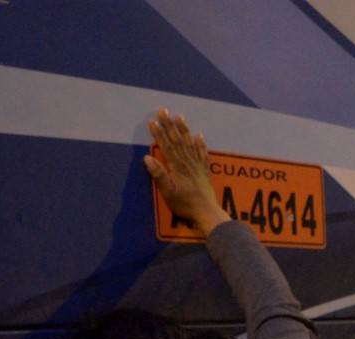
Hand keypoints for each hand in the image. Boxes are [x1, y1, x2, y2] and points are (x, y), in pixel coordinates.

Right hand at [145, 109, 227, 236]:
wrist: (207, 212)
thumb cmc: (185, 204)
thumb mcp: (168, 192)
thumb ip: (159, 174)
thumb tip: (147, 158)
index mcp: (177, 167)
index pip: (166, 146)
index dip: (159, 133)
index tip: (152, 121)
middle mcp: (187, 163)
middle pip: (177, 140)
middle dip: (169, 125)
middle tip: (163, 110)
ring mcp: (197, 166)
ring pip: (189, 144)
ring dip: (184, 130)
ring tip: (180, 116)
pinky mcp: (205, 171)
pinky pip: (202, 154)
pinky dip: (200, 144)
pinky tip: (199, 136)